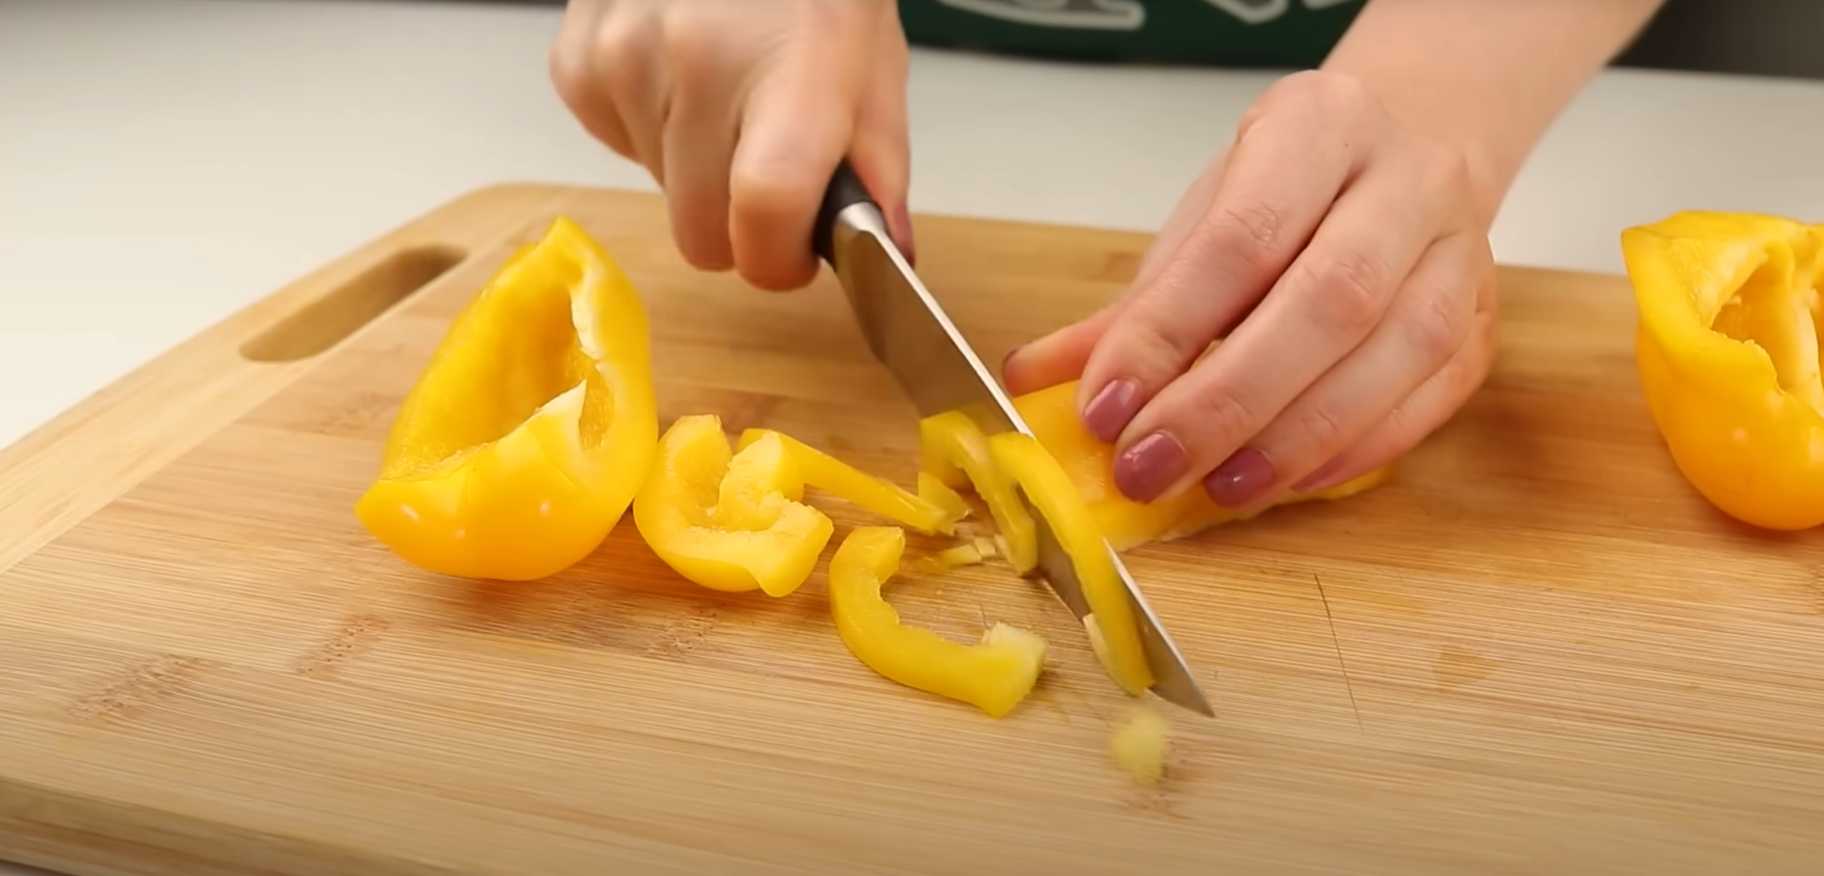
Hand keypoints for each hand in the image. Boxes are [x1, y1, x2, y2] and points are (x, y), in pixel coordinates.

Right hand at [550, 0, 911, 289]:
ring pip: (661, 196)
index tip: (794, 252)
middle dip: (739, 225)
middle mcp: (697, 62)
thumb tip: (884, 253)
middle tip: (767, 165)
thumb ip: (879, 170)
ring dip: (695, 171)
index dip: (779, 257)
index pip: (766, 207)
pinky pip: (618, 149)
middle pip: (702, 235)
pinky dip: (652, 134)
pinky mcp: (576, 63)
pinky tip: (679, 79)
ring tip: (725, 95)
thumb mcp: (874, 67)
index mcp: (792, 70)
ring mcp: (623, 60)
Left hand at [1004, 70, 1497, 508]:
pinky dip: (1352, 450)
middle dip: (1225, 401)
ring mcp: (1460, 253)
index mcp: (1319, 127)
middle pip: (1327, 301)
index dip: (1167, 332)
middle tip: (1147, 466)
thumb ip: (1130, 306)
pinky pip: (1429, 399)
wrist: (1408, 153)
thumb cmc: (1290, 193)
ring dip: (1292, 437)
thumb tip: (1036, 381)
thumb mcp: (1201, 221)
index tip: (1105, 407)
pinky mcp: (1484, 324)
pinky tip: (1284, 481)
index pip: (1240, 238)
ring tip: (1212, 487)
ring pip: (1395, 352)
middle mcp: (1407, 181)